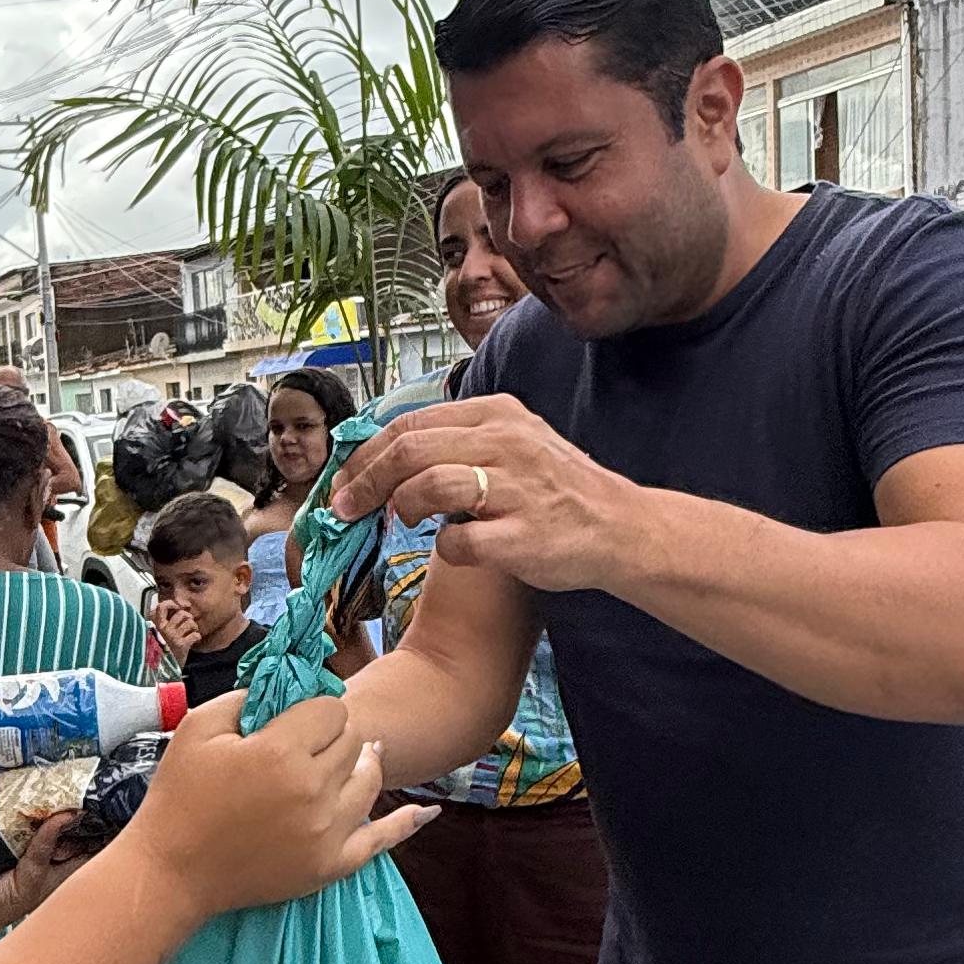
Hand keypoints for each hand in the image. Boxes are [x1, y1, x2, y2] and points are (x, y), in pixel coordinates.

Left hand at [0, 773, 80, 963]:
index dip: (61, 793)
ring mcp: (30, 878)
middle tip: (82, 777)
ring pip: (66, 847)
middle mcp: (29, 862)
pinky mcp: (22, 891)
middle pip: (69, 831)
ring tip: (79, 793)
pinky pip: (41, 861)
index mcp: (16, 846)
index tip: (64, 768)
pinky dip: (50, 838)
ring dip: (74, 820)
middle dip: (77, 804)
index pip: (50, 817)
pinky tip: (56, 819)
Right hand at [135, 689, 430, 919]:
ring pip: (370, 780)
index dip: (314, 709)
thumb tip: (284, 684)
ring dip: (363, 763)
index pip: (330, 709)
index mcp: (281, 753)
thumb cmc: (177, 798)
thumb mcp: (198, 727)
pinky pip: (382, 840)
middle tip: (311, 741)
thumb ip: (246, 696)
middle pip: (352, 742)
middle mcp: (313, 791)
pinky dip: (407, 824)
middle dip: (334, 735)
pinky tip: (428, 811)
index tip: (295, 718)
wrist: (170, 873)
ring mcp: (327, 832)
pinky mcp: (330, 866)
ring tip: (353, 757)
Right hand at [152, 592, 201, 659]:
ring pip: (189, 622)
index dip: (171, 604)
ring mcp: (172, 637)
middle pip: (181, 613)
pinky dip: (197, 636)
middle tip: (188, 623)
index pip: (161, 607)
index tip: (178, 606)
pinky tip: (194, 640)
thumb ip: (164, 622)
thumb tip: (178, 607)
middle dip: (188, 616)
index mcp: (155, 626)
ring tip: (191, 632)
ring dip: (193, 627)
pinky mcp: (182, 645)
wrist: (163, 669)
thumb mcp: (158, 634)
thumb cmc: (162, 650)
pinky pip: (195, 634)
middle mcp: (163, 629)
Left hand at [328, 394, 636, 593]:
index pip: (410, 423)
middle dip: (363, 481)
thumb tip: (388, 454)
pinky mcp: (522, 536)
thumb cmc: (558, 490)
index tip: (344, 479)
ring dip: (400, 507)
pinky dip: (445, 547)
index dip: (366, 453)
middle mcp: (506, 442)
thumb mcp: (514, 441)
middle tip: (343, 508)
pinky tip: (454, 549)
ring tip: (399, 522)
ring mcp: (516, 489)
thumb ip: (460, 440)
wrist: (620, 528)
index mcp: (497, 414)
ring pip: (428, 485)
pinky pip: (459, 541)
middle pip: (408, 449)